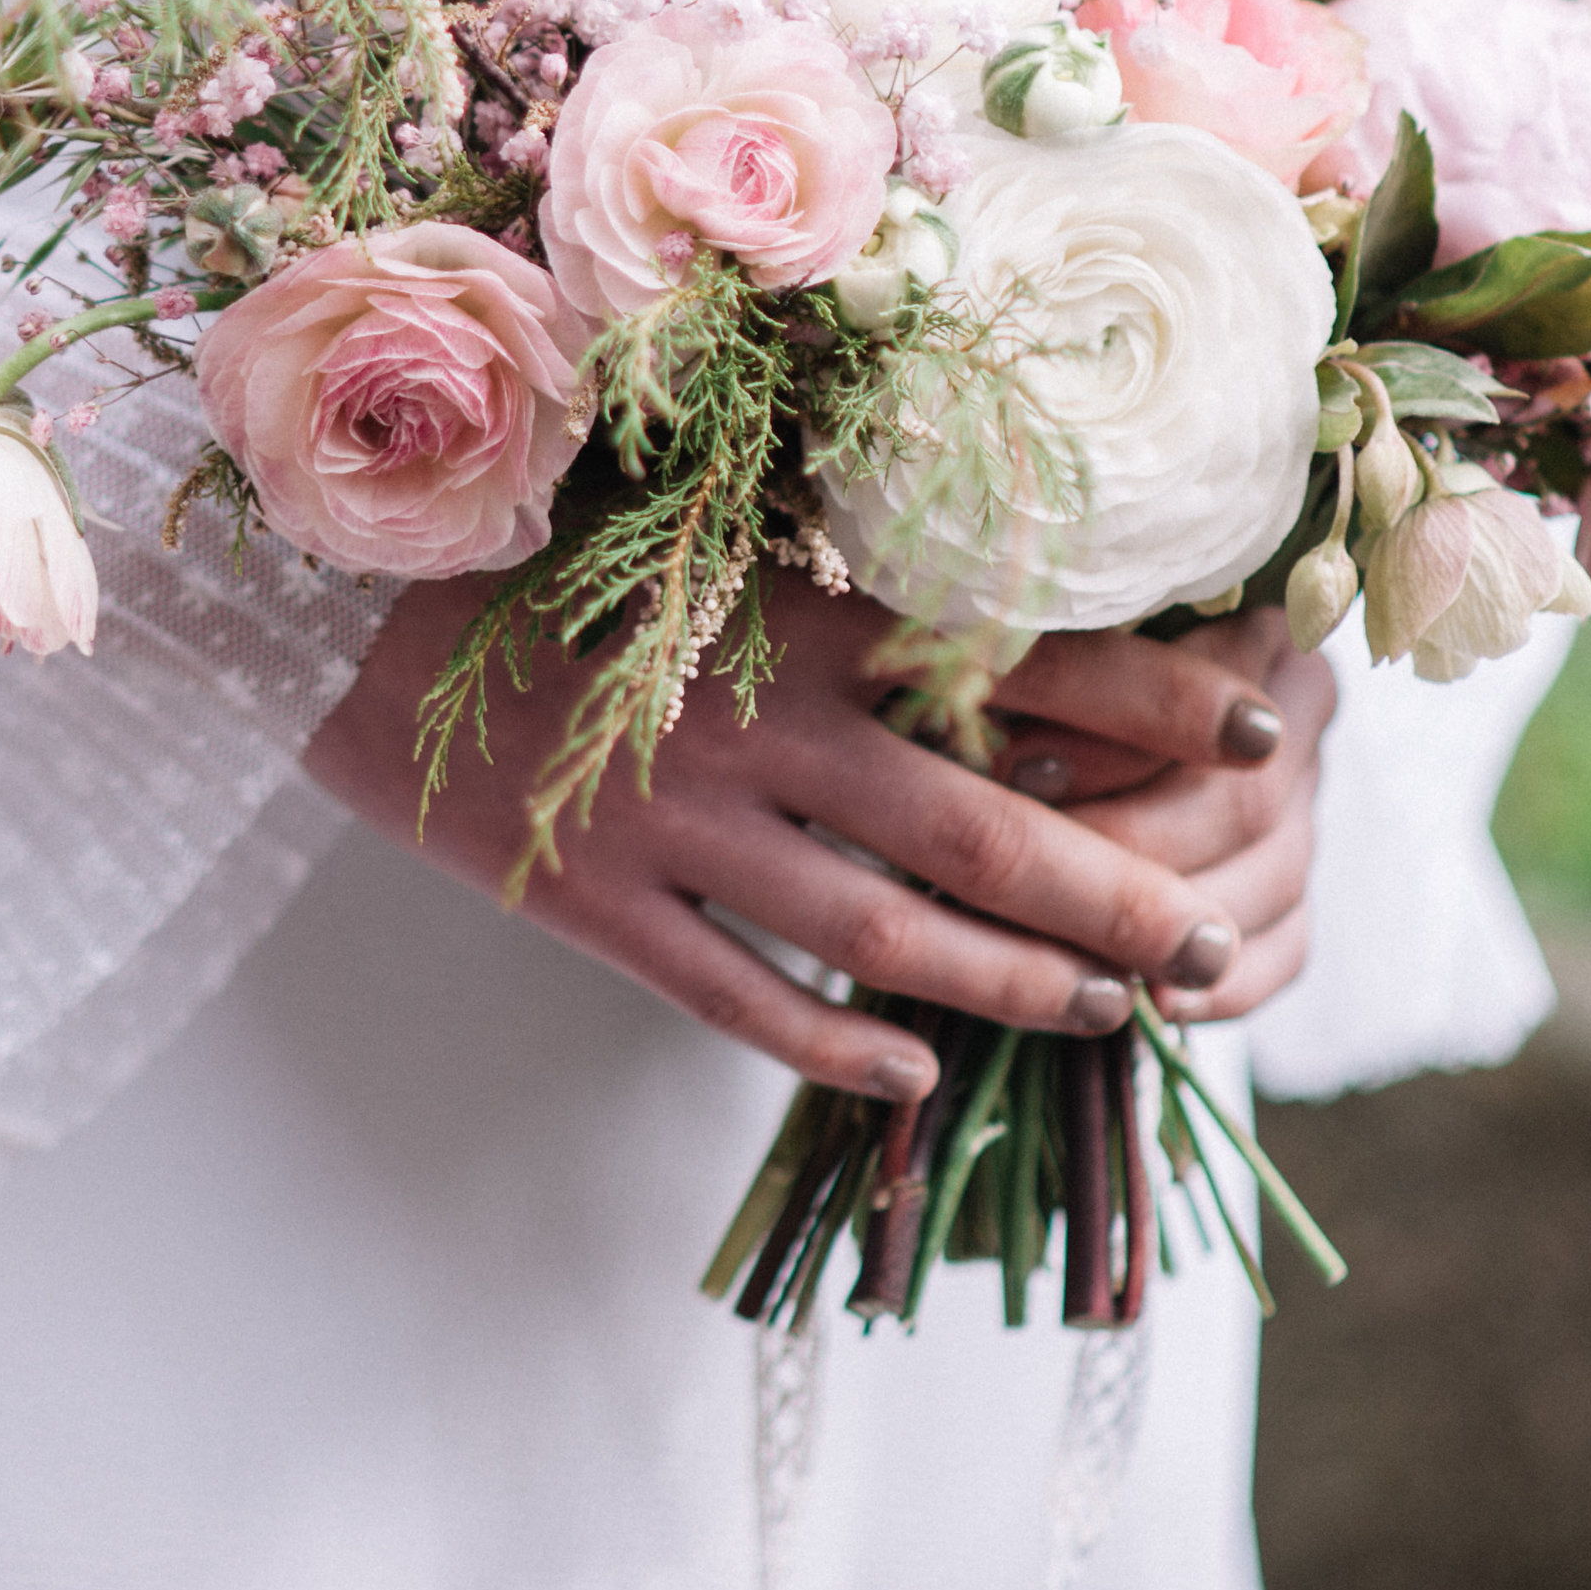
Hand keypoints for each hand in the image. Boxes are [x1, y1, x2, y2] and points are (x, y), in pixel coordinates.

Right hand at [302, 569, 1330, 1102]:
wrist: (324, 613)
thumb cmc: (514, 537)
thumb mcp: (675, 507)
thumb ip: (814, 532)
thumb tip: (987, 553)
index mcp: (783, 610)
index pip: (1010, 655)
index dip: (1152, 692)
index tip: (1266, 717)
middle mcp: (747, 724)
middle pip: (979, 831)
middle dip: (1118, 893)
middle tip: (1214, 943)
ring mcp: (670, 828)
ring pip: (883, 938)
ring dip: (1012, 985)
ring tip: (1107, 1011)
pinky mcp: (593, 904)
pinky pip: (741, 999)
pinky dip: (838, 1051)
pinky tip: (913, 1081)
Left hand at [1021, 606, 1333, 1028]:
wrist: (1020, 744)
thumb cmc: (1001, 683)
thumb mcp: (1015, 661)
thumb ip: (1034, 680)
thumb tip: (1011, 757)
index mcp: (1252, 641)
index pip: (1208, 700)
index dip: (1112, 745)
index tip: (1016, 772)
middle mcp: (1294, 725)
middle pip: (1244, 803)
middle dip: (1130, 841)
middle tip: (1026, 866)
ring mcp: (1306, 815)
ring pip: (1273, 881)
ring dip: (1171, 916)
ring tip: (1072, 933)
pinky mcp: (1293, 898)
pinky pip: (1286, 951)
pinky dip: (1223, 987)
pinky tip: (1157, 1003)